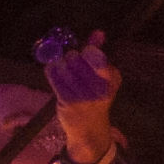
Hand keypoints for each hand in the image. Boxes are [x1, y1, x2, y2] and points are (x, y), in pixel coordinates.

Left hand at [36, 28, 120, 163]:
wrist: (89, 131)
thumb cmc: (96, 99)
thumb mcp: (103, 78)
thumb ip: (99, 54)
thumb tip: (98, 33)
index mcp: (111, 80)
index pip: (97, 58)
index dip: (89, 51)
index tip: (86, 53)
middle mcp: (98, 89)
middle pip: (76, 57)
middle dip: (72, 57)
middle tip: (73, 62)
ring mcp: (82, 96)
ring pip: (63, 65)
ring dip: (61, 64)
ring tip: (64, 69)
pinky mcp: (66, 101)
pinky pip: (53, 75)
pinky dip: (52, 69)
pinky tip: (55, 71)